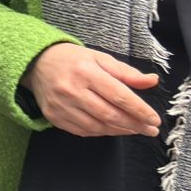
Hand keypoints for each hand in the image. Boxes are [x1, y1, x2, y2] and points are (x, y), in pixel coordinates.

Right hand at [24, 43, 159, 137]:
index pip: (119, 96)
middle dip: (134, 124)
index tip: (155, 119)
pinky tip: (113, 128)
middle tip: (150, 130)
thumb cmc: (72, 59)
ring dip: (120, 130)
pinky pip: (83, 131)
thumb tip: (152, 81)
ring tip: (134, 129)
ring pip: (97, 126)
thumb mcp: (100, 58)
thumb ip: (126, 72)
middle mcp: (71, 90)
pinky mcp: (53, 116)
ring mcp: (60, 105)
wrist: (36, 63)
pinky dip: (102, 132)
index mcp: (86, 71)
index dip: (139, 110)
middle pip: (110, 114)